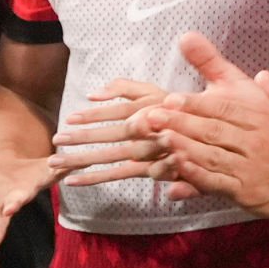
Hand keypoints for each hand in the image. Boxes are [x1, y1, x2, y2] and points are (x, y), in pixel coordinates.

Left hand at [51, 77, 176, 188]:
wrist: (213, 138)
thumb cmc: (180, 111)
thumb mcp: (154, 90)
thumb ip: (125, 87)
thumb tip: (92, 94)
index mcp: (154, 109)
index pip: (120, 113)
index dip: (95, 116)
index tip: (71, 118)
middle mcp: (153, 131)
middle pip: (114, 135)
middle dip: (83, 138)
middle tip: (56, 140)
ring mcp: (152, 152)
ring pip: (113, 157)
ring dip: (82, 160)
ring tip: (55, 163)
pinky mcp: (152, 169)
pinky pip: (120, 174)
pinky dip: (95, 177)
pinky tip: (71, 181)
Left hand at [139, 35, 268, 220]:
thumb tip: (261, 74)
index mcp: (266, 123)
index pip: (226, 110)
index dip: (197, 104)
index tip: (172, 98)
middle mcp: (255, 143)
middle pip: (211, 129)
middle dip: (179, 121)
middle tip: (150, 114)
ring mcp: (249, 168)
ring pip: (209, 154)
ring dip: (180, 145)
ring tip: (156, 137)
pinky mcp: (245, 192)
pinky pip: (214, 181)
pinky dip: (193, 173)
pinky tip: (175, 166)